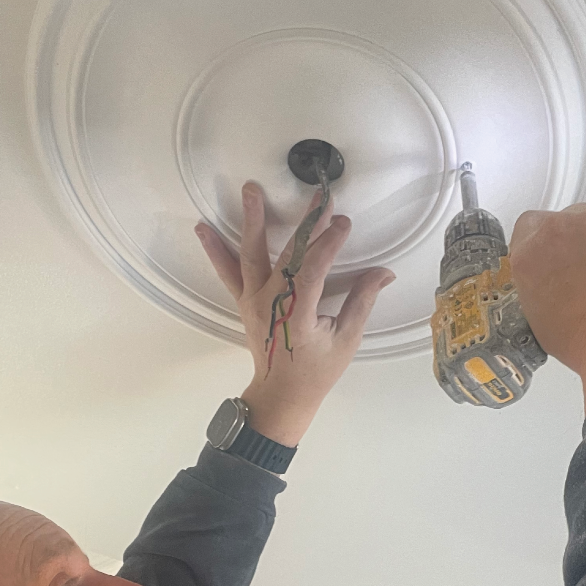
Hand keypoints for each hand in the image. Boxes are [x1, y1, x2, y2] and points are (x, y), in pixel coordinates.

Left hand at [194, 182, 395, 444]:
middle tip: (320, 197)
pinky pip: (228, 272)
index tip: (343, 223)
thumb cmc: (315, 372)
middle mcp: (271, 303)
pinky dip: (215, 250)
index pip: (314, 268)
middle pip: (289, 253)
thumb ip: (362, 301)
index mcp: (298, 315)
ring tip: (250, 190)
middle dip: (307, 223)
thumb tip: (383, 272)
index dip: (329, 243)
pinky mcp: (244, 301)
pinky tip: (202, 228)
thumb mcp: (346, 339)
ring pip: (251, 254)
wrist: (281, 395)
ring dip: (252, 219)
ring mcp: (253, 300)